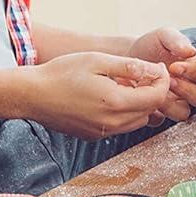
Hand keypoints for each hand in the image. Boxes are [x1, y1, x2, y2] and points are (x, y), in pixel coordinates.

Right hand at [26, 53, 171, 139]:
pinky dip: (124, 113)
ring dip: (140, 104)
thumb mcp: (98, 60)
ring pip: (137, 121)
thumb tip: (155, 70)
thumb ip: (130, 66)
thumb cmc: (62, 73)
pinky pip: (120, 126)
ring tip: (128, 85)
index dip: (163, 81)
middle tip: (144, 74)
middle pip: (150, 111)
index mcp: (116, 102)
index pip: (157, 97)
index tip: (157, 68)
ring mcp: (102, 132)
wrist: (32, 95)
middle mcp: (112, 122)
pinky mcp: (93, 135)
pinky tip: (111, 97)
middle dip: (153, 92)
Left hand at [128, 27, 195, 121]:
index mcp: (194, 69)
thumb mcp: (163, 36)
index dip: (191, 72)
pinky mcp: (159, 113)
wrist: (127, 57)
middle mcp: (189, 88)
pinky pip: (162, 121)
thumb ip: (176, 40)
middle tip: (170, 81)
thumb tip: (190, 51)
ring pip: (184, 112)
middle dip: (187, 90)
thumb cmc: (150, 46)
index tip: (175, 66)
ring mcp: (175, 102)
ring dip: (172, 105)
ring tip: (157, 92)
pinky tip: (145, 102)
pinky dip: (154, 113)